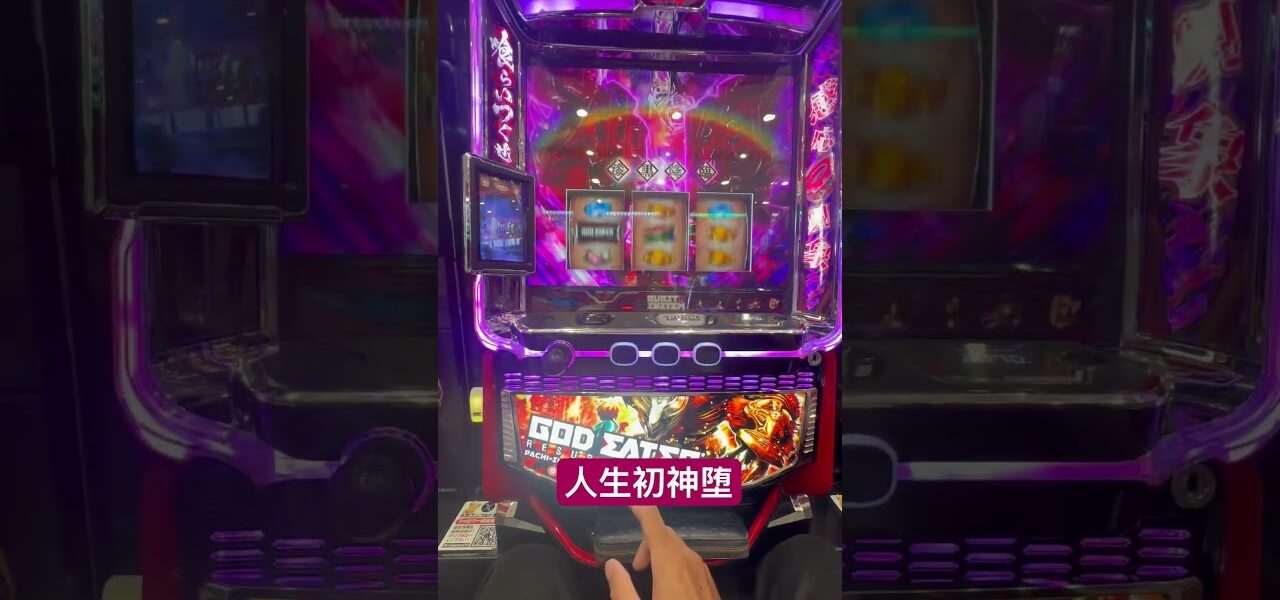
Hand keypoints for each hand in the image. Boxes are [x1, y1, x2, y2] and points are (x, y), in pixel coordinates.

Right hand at [604, 506, 720, 599]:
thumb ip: (621, 589)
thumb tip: (612, 565)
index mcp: (670, 563)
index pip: (653, 522)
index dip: (640, 504)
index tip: (627, 493)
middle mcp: (689, 560)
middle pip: (664, 534)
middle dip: (645, 541)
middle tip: (634, 568)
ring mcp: (703, 571)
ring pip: (677, 548)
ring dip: (659, 553)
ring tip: (647, 580)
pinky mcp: (709, 584)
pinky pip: (688, 562)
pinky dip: (672, 563)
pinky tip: (667, 588)